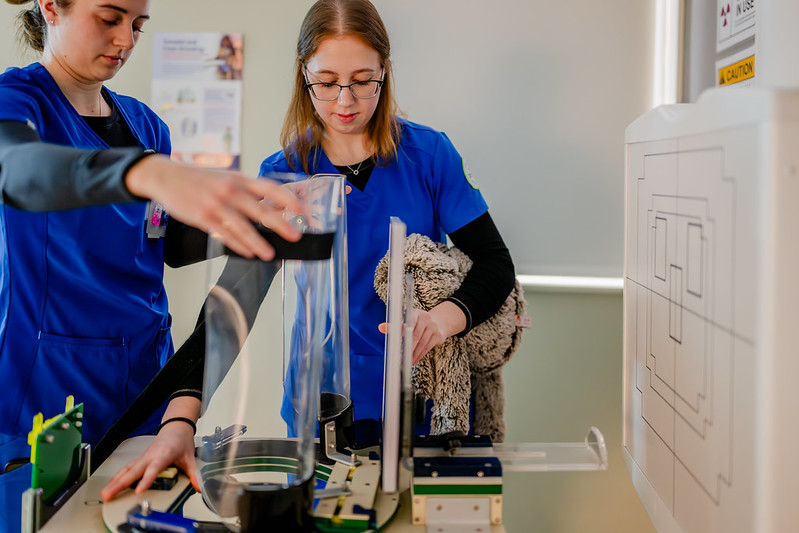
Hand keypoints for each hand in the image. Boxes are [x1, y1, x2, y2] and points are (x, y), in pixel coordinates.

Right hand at [100, 421, 198, 500]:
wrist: (176, 427)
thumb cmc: (181, 440)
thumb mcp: (190, 457)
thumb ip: (194, 473)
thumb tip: (199, 486)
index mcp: (164, 454)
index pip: (154, 469)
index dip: (146, 479)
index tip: (139, 490)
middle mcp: (151, 455)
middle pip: (133, 470)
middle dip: (120, 483)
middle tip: (109, 494)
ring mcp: (144, 456)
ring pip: (127, 469)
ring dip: (115, 481)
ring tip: (105, 493)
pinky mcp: (141, 458)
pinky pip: (127, 468)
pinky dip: (118, 477)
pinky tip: (112, 485)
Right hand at [126, 155, 302, 260]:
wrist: (164, 175)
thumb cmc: (198, 179)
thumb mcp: (225, 176)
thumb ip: (245, 190)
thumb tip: (268, 206)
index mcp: (239, 177)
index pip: (270, 187)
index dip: (288, 199)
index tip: (301, 210)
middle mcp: (230, 189)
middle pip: (260, 209)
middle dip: (280, 224)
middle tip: (295, 236)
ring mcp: (216, 203)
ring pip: (243, 226)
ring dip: (258, 242)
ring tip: (270, 253)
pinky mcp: (202, 217)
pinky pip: (225, 234)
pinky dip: (239, 245)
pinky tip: (249, 252)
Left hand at [378, 301, 466, 363]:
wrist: (438, 321)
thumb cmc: (418, 322)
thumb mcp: (406, 322)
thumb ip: (394, 326)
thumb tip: (380, 327)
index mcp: (415, 313)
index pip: (408, 325)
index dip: (402, 336)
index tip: (397, 347)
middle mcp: (425, 318)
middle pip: (415, 336)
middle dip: (408, 349)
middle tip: (401, 359)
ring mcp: (433, 326)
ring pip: (422, 343)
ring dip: (414, 354)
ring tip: (407, 362)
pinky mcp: (438, 335)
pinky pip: (428, 347)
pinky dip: (420, 355)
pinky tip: (415, 360)